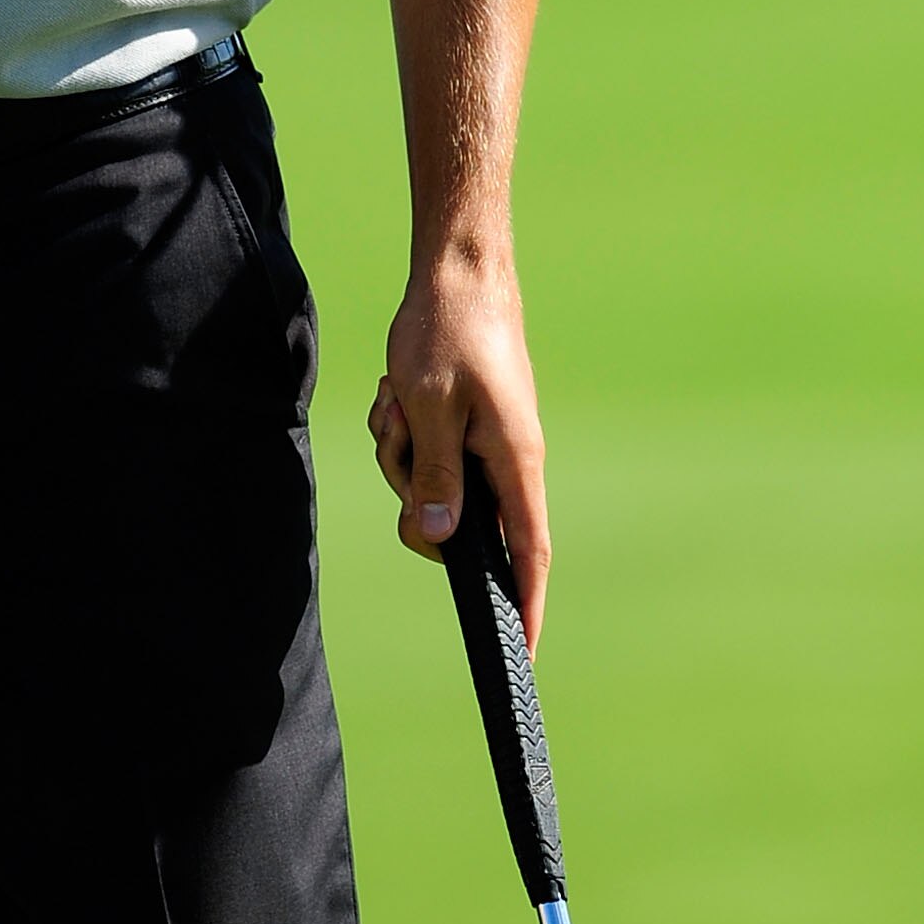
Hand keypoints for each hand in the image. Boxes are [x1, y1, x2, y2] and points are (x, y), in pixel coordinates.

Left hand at [369, 247, 550, 644]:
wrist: (458, 271)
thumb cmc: (449, 332)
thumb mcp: (430, 408)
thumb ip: (434, 475)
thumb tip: (441, 537)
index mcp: (515, 462)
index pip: (529, 553)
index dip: (525, 604)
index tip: (522, 652)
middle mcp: (508, 460)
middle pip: (457, 520)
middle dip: (413, 492)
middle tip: (399, 435)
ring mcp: (486, 443)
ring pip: (430, 484)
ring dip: (398, 448)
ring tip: (397, 398)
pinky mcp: (464, 426)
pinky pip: (422, 452)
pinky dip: (399, 428)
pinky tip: (395, 390)